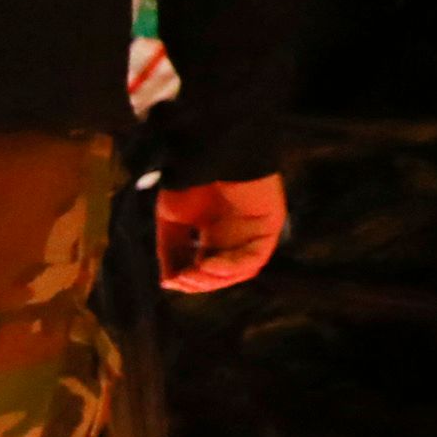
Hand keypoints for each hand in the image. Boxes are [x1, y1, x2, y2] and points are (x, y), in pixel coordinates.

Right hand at [159, 175, 286, 293]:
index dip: (188, 279)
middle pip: (222, 273)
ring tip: (194, 273)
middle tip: (182, 279)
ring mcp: (254, 231)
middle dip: (200, 282)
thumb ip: (170, 252)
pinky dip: (233, 266)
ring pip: (240, 270)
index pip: (204, 267)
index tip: (170, 280)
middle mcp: (236, 235)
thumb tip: (167, 283)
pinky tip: (210, 264)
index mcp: (214, 233)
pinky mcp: (269, 225)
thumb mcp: (171, 221)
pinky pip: (255, 257)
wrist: (211, 153)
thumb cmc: (191, 180)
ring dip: (216, 279)